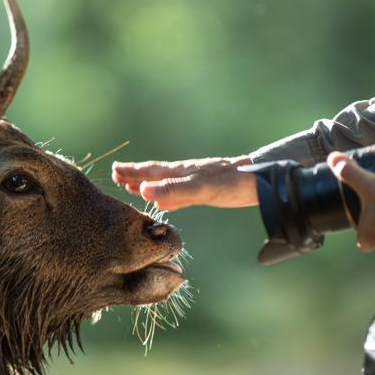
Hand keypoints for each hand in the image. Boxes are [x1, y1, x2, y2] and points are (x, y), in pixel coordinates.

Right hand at [112, 156, 257, 210]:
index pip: (151, 172)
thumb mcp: (200, 189)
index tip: (114, 171)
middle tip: (116, 176)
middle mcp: (185, 175)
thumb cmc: (232, 182)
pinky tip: (167, 203)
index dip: (132, 172)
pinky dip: (168, 198)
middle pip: (155, 176)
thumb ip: (173, 191)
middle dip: (135, 176)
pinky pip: (180, 195)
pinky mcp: (206, 191)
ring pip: (165, 185)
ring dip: (149, 187)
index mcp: (181, 172)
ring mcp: (195, 182)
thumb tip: (144, 192)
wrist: (260, 181)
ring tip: (134, 188)